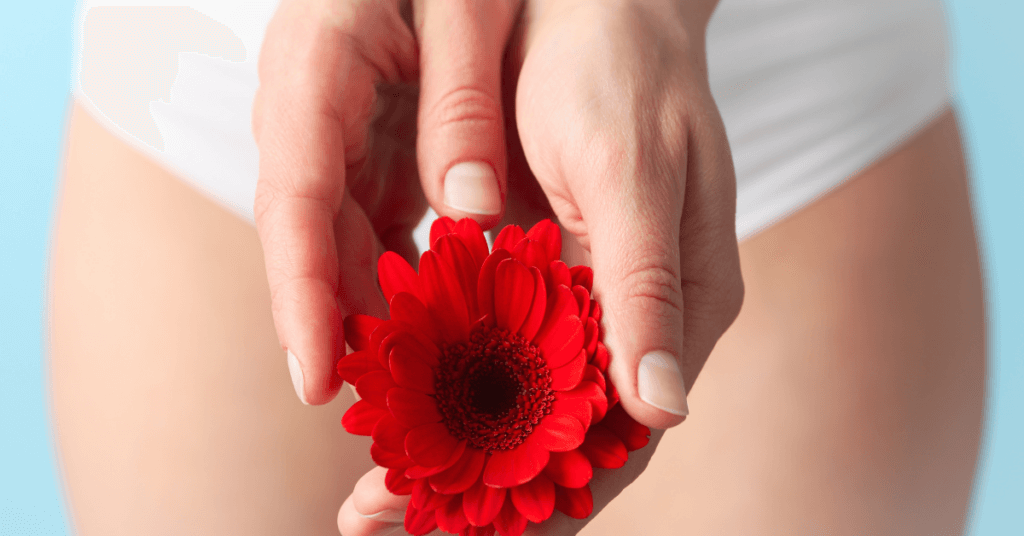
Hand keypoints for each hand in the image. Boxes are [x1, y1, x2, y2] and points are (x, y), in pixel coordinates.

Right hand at [252, 0, 518, 404]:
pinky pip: (371, 228)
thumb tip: (469, 208)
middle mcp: (308, 109)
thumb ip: (462, 97)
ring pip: (339, 241)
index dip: (301, 292)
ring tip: (418, 389)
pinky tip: (441, 329)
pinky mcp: (367, 151)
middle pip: (309, 234)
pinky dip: (401, 280)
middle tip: (384, 412)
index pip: (294, 194)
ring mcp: (335, 134)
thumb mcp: (467, 5)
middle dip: (335, 325)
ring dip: (372, 314)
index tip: (315, 376)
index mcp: (315, 63)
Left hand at [337, 0, 743, 533]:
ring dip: (455, 453)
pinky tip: (392, 410)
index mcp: (681, 308)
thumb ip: (647, 286)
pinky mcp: (551, 280)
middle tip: (374, 518)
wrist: (603, 6)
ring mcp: (594, 304)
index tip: (447, 531)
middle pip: (566, 443)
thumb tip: (664, 408)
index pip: (619, 442)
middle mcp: (640, 322)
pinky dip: (448, 389)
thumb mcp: (632, 170)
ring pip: (529, 410)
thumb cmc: (625, 73)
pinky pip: (501, 355)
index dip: (541, 503)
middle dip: (478, 495)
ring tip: (374, 492)